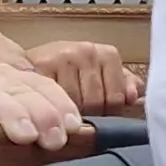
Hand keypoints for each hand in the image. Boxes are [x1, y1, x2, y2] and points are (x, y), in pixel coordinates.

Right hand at [0, 63, 81, 148]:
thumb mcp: (7, 122)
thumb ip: (36, 123)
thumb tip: (75, 134)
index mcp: (9, 82)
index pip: (40, 86)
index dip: (58, 104)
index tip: (73, 126)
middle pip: (20, 91)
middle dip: (40, 113)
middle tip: (53, 139)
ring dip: (9, 112)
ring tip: (24, 133)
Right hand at [24, 40, 143, 113]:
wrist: (30, 63)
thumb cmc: (71, 73)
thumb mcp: (101, 75)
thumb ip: (123, 85)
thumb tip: (135, 96)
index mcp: (106, 53)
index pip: (118, 97)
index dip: (109, 111)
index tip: (99, 110)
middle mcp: (86, 51)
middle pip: (96, 102)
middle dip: (89, 114)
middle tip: (79, 112)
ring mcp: (62, 57)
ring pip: (75, 104)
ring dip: (69, 113)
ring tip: (64, 107)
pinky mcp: (40, 68)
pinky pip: (54, 101)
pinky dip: (54, 109)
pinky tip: (51, 104)